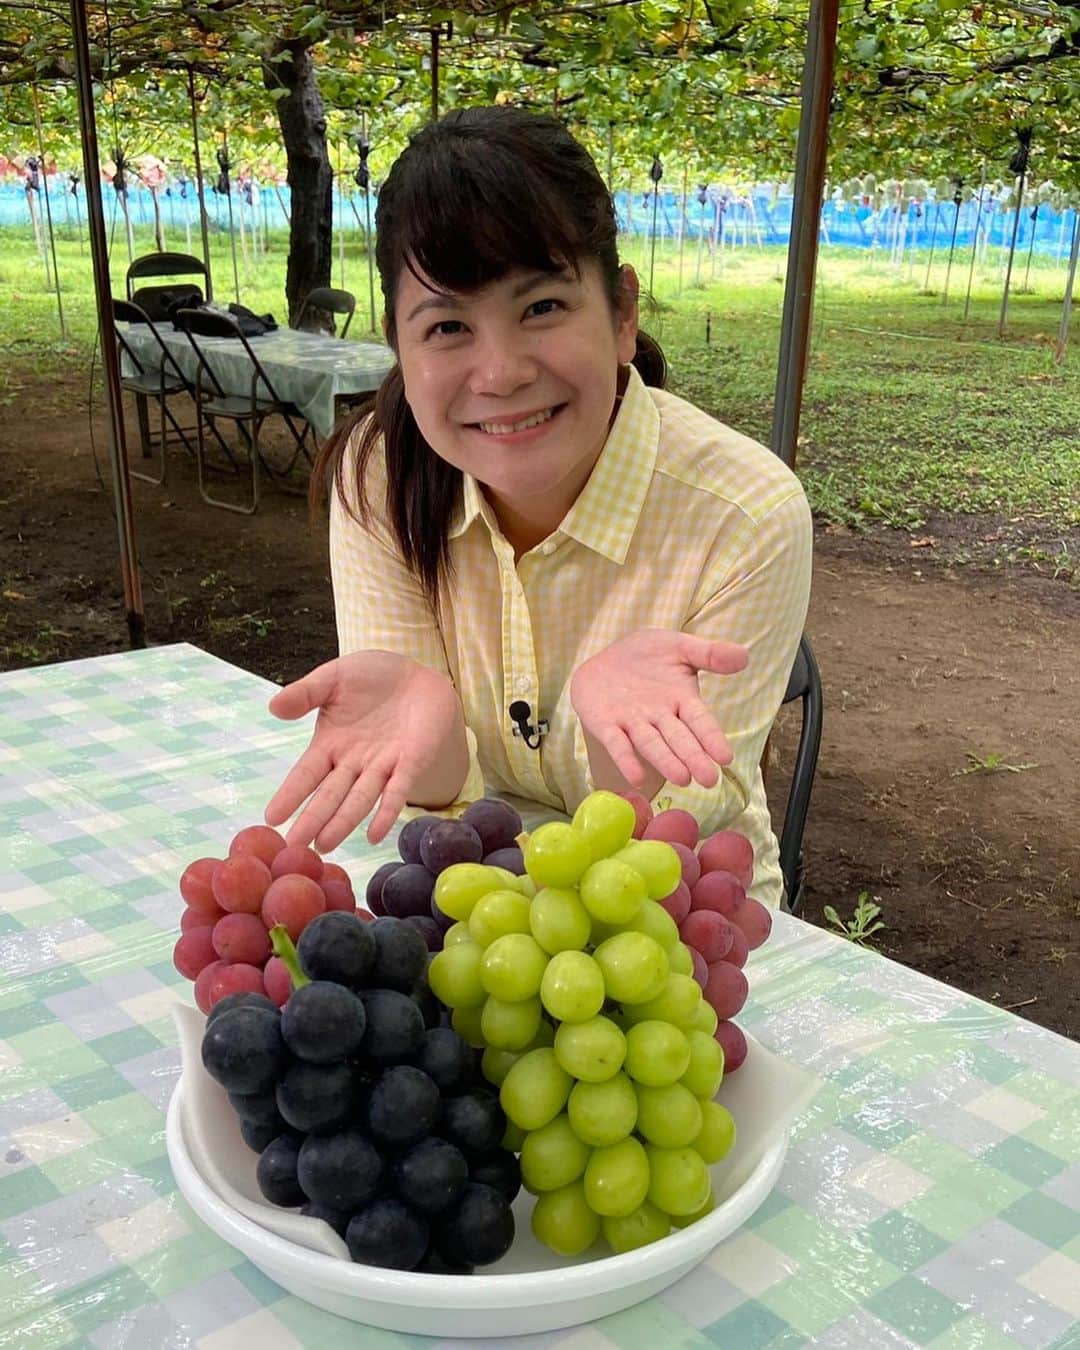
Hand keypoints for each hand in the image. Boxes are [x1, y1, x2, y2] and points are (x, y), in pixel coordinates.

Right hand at [264, 650, 465, 850]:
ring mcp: (382, 766)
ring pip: (359, 799)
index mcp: (330, 744)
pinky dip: (387, 812)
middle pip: (330, 795)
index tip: (271, 818)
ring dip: (343, 822)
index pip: (306, 774)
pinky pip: (398, 790)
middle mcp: (353, 762)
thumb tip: (273, 707)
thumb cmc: (371, 677)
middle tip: (294, 846)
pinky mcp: (410, 763)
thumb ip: (305, 692)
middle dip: (312, 819)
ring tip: (325, 844)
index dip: (290, 795)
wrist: (416, 675)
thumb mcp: (333, 678)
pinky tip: (374, 835)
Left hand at [569, 628, 747, 790]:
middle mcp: (660, 717)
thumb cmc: (647, 655)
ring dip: (666, 761)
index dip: (712, 738)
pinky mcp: (606, 725)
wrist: (606, 657)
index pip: (700, 722)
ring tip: (681, 779)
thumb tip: (744, 655)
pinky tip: (635, 777)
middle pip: (679, 739)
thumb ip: (709, 653)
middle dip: (693, 758)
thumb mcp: (679, 646)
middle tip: (709, 780)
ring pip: (652, 745)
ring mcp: (633, 723)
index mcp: (682, 700)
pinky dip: (626, 759)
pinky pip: (617, 743)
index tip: (725, 758)